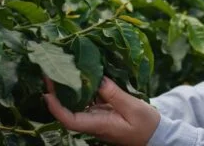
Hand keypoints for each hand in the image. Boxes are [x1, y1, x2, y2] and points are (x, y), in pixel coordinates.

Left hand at [43, 76, 160, 145]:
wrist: (156, 135)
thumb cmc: (146, 125)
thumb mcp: (133, 108)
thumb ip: (114, 94)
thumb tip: (99, 79)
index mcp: (99, 125)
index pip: (70, 120)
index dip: (56, 107)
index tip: (47, 92)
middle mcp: (93, 123)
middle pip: (68, 110)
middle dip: (56, 93)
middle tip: (49, 72)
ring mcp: (97, 118)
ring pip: (77, 104)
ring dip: (68, 89)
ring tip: (62, 69)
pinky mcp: (103, 112)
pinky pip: (88, 100)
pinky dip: (83, 88)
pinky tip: (82, 75)